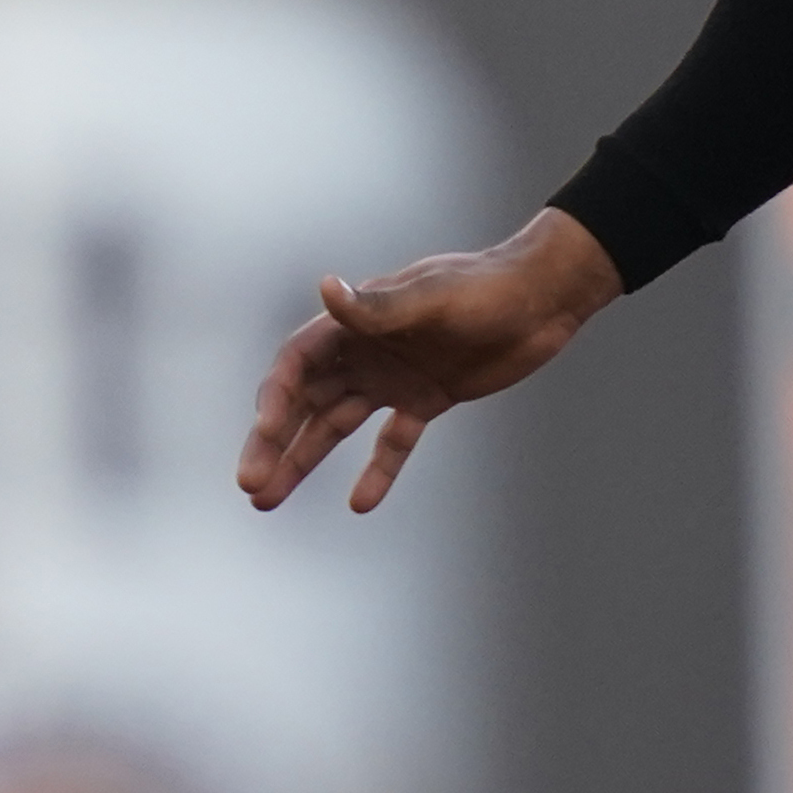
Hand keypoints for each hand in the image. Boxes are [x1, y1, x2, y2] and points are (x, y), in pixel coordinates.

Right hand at [236, 209, 622, 513]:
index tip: (264, 435)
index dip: (275, 399)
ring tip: (268, 501)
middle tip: (249, 485)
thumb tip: (326, 287)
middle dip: (274, 442)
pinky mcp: (427, 401)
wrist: (543, 298)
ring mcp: (393, 379)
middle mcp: (365, 352)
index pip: (297, 364)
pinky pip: (392, 443)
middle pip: (304, 402)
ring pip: (336, 425)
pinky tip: (360, 505)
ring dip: (304, 460)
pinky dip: (377, 472)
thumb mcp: (433, 297)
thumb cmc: (487, 287)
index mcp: (356, 322)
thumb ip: (379, 306)